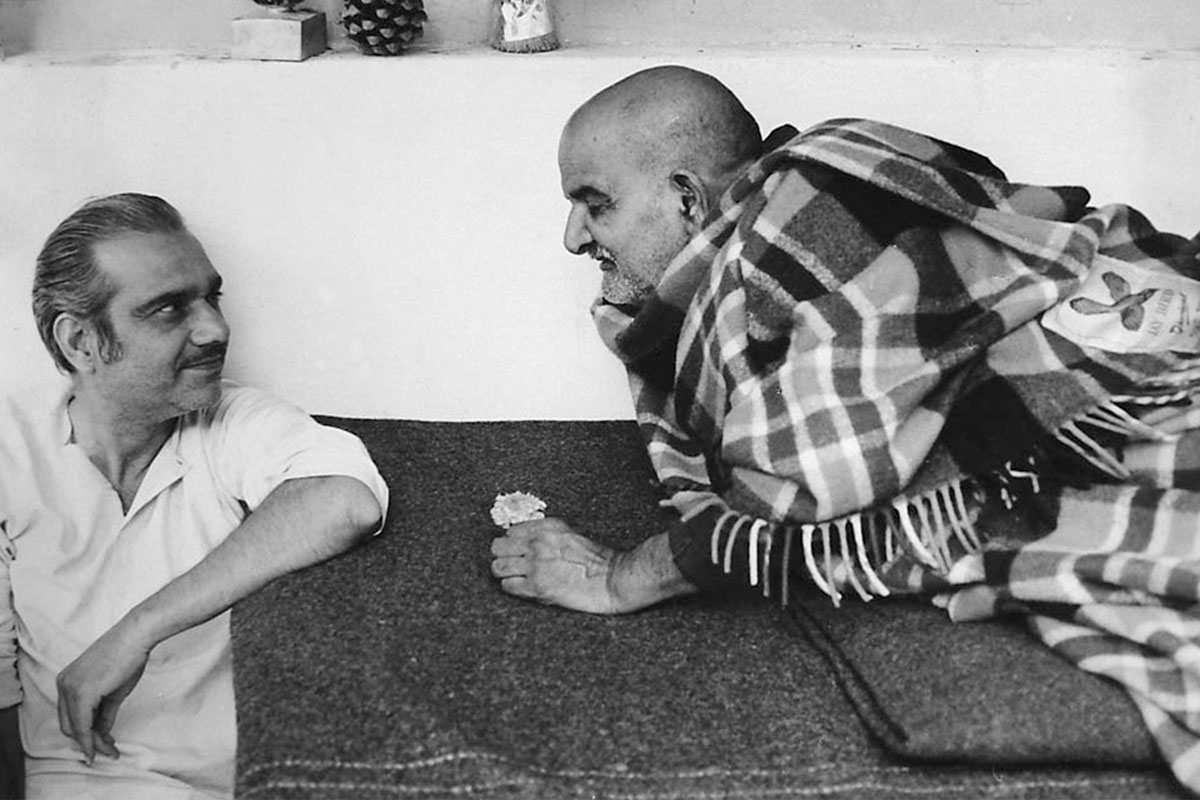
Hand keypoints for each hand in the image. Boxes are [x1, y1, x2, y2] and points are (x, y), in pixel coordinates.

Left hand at [56, 620, 152, 764]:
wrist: (135, 636)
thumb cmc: (127, 656)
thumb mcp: (113, 690)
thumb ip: (104, 712)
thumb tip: (103, 732)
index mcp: (67, 681)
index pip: (70, 716)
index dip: (85, 734)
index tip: (100, 744)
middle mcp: (62, 685)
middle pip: (69, 725)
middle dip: (88, 741)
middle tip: (108, 750)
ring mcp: (70, 689)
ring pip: (76, 728)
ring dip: (93, 743)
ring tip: (111, 752)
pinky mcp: (81, 693)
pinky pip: (83, 724)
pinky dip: (92, 739)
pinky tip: (104, 747)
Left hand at [490, 518, 621, 613]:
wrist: (612, 579)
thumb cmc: (597, 560)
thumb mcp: (570, 534)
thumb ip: (546, 534)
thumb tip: (525, 541)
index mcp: (546, 527)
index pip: (510, 531)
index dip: (513, 544)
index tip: (518, 551)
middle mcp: (537, 543)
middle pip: (497, 547)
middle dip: (503, 556)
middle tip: (513, 564)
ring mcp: (535, 565)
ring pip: (498, 567)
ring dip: (505, 573)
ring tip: (517, 577)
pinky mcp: (536, 586)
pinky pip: (507, 586)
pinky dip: (513, 588)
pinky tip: (525, 588)